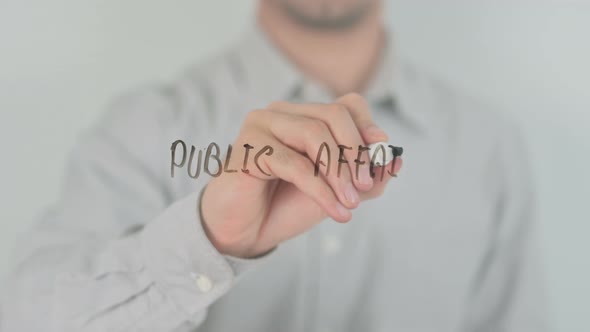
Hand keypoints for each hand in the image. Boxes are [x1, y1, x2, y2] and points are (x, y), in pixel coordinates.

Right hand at [200, 93, 402, 257]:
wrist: (246, 231)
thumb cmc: (286, 205)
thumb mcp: (337, 190)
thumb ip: (366, 178)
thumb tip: (396, 161)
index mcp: (304, 116)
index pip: (346, 105)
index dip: (367, 129)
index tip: (381, 158)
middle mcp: (282, 113)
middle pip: (333, 115)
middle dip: (356, 152)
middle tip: (365, 186)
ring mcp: (262, 126)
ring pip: (313, 134)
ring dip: (339, 172)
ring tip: (349, 203)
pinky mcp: (248, 148)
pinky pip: (293, 163)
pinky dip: (320, 189)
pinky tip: (335, 210)